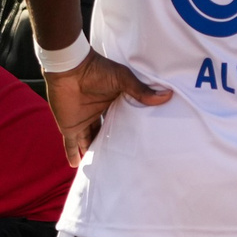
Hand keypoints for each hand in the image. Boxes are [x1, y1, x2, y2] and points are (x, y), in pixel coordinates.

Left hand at [44, 51, 169, 165]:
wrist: (70, 68)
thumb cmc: (96, 70)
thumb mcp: (123, 79)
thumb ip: (141, 91)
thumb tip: (167, 95)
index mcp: (111, 103)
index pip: (120, 121)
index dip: (127, 132)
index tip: (137, 145)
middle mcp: (97, 114)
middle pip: (105, 134)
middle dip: (110, 146)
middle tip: (122, 161)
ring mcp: (83, 121)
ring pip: (89, 141)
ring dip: (93, 153)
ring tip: (103, 169)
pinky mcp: (69, 126)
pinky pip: (71, 144)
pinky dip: (72, 154)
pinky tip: (76, 166)